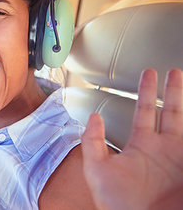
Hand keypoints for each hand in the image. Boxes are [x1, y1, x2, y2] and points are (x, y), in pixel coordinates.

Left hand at [81, 68, 182, 209]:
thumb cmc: (116, 203)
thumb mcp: (97, 170)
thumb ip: (92, 142)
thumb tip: (94, 116)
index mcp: (142, 144)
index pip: (144, 110)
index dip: (147, 91)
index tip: (149, 74)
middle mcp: (163, 148)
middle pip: (171, 111)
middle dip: (173, 90)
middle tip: (173, 71)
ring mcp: (180, 158)